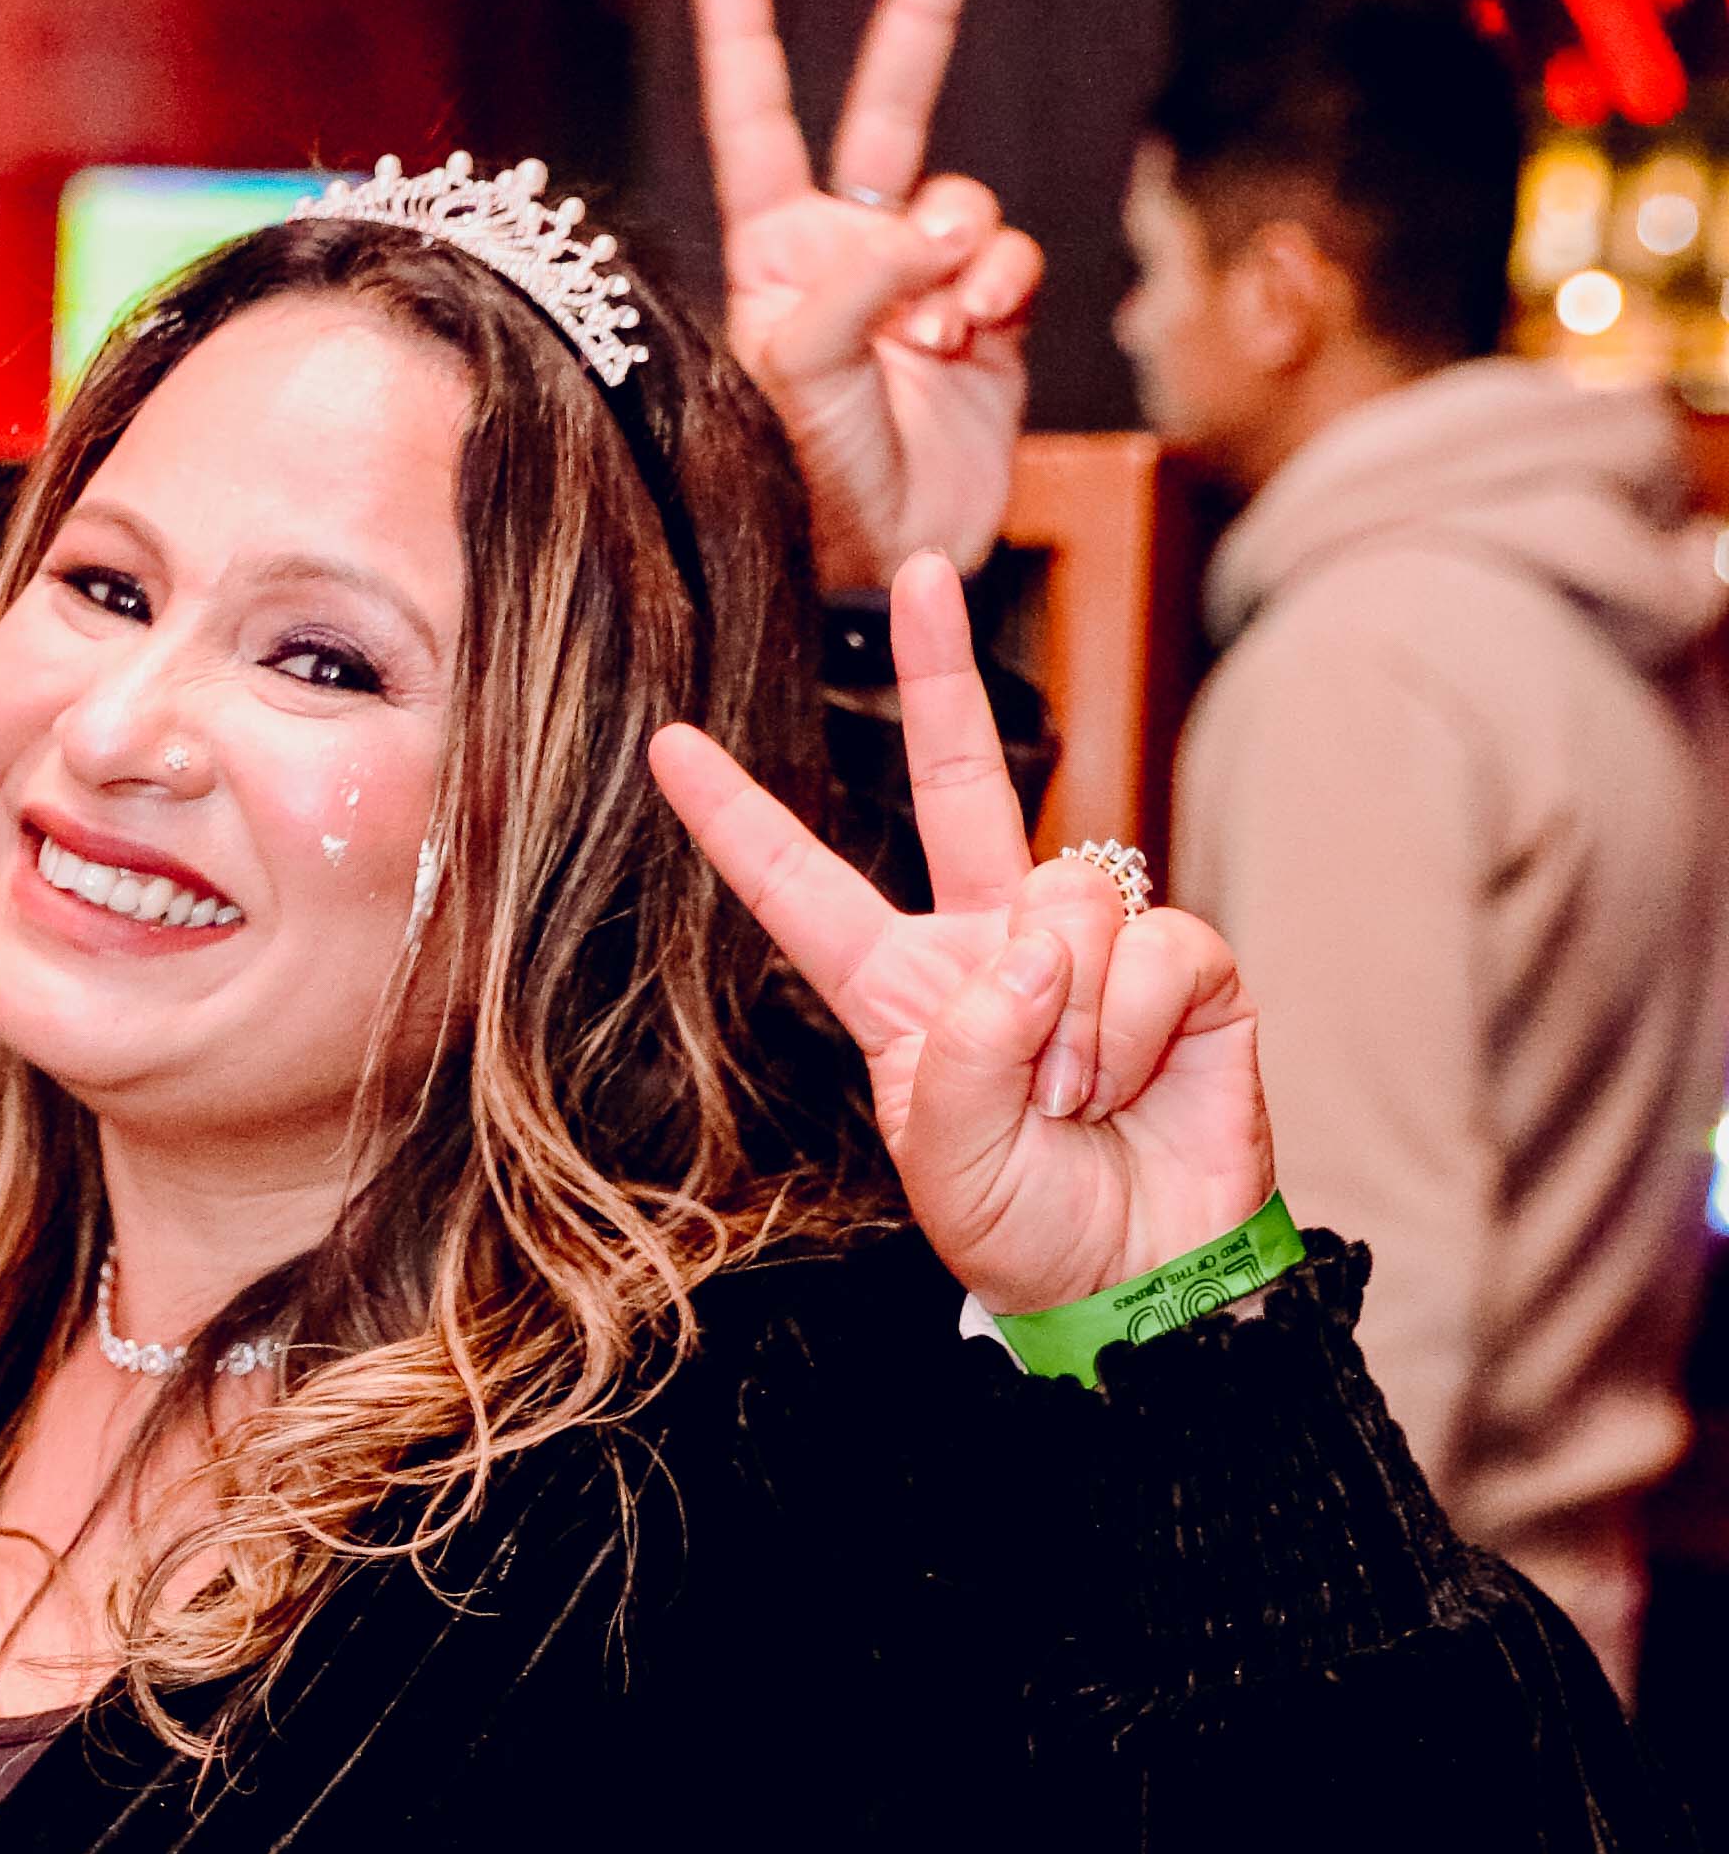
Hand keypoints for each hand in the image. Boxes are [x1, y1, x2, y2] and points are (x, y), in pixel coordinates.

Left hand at [651, 553, 1274, 1312]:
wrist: (1142, 1282)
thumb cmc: (1027, 1229)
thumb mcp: (943, 1164)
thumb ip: (958, 1057)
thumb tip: (1026, 948)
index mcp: (899, 990)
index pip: (804, 891)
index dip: (739, 823)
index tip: (669, 748)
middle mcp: (991, 944)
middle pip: (962, 783)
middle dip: (942, 671)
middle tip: (919, 571)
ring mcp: (1090, 946)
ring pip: (1064, 898)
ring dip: (1067, 1020)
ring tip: (1074, 1099)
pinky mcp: (1185, 964)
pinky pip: (1155, 947)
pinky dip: (1136, 1027)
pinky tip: (1135, 1081)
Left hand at [691, 0, 1040, 595]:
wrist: (885, 562)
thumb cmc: (806, 481)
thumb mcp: (801, 373)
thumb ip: (858, 283)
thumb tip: (940, 225)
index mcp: (773, 253)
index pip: (755, 130)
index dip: (745, 47)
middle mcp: (847, 251)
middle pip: (888, 108)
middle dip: (920, 17)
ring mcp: (923, 279)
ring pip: (965, 200)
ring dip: (961, 251)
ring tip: (936, 329)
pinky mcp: (990, 315)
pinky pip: (1010, 256)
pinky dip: (998, 284)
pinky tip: (971, 332)